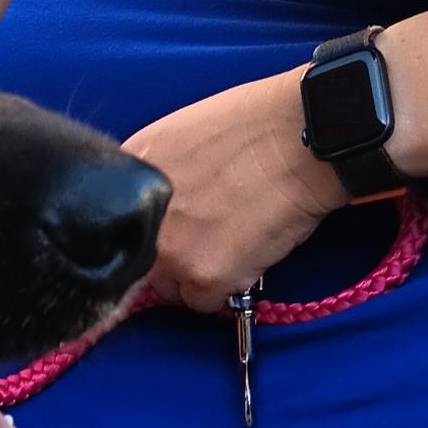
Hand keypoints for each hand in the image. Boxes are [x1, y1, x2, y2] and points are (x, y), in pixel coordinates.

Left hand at [121, 68, 344, 311]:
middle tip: (212, 230)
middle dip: (174, 254)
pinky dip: (228, 286)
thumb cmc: (255, 124)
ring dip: (198, 274)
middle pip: (144, 263)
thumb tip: (148, 208)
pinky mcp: (203, 278)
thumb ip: (154, 175)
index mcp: (130, 178)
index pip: (122, 226)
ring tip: (234, 238)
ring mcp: (169, 251)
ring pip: (171, 287)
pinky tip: (249, 253)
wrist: (305, 135)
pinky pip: (205, 303)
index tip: (174, 226)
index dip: (152, 230)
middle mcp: (139, 220)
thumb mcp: (178, 134)